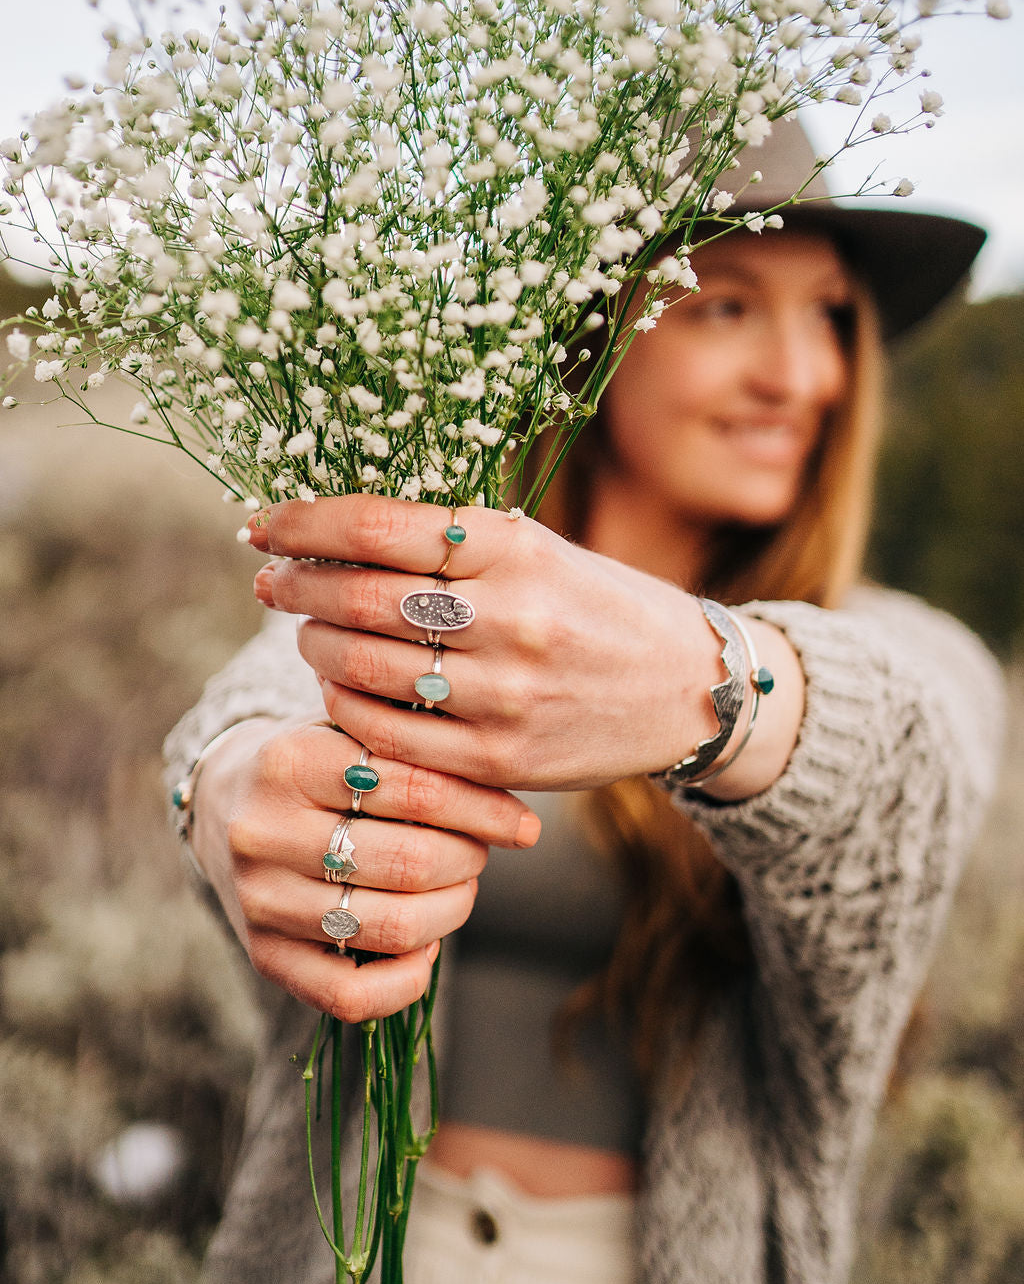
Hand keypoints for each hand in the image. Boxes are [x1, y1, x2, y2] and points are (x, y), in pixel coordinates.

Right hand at [190, 716, 540, 1021]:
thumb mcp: (355, 732)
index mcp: (291, 760)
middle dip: (468, 860)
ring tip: (461, 889)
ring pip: (391, 928)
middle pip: (410, 863)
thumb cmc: (319, 762)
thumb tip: (509, 798)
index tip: (521, 824)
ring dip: (449, 913)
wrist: (227, 801)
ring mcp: (259, 900)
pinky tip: (425, 949)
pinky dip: (406, 982)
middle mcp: (264, 831)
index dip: (484, 810)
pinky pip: (350, 996)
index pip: (416, 789)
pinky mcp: (263, 955)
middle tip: (483, 852)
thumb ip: (418, 750)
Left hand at [246, 495, 726, 792]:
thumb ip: (450, 543)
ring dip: (313, 647)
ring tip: (308, 634)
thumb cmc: (596, 604)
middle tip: (270, 581)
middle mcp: (510, 616)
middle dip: (293, 587)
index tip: (263, 526)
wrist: (688, 686)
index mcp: (514, 547)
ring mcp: (505, 693)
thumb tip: (336, 532)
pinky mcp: (502, 758)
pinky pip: (389, 734)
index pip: (377, 526)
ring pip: (362, 669)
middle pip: (357, 599)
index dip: (302, 524)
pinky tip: (342, 689)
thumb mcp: (538, 550)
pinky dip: (347, 707)